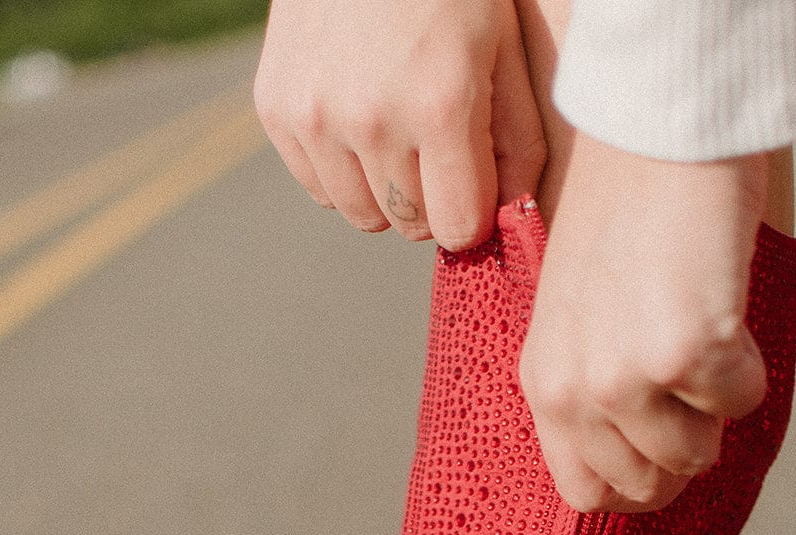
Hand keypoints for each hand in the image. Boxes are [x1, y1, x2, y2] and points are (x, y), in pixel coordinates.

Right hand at [254, 0, 545, 251]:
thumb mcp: (503, 45)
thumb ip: (518, 139)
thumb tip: (512, 218)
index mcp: (440, 104)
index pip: (457, 228)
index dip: (472, 210)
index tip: (472, 181)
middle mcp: (372, 119)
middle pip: (409, 223)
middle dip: (430, 197)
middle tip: (433, 143)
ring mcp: (316, 116)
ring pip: (360, 214)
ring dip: (383, 190)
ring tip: (394, 130)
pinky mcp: (277, 108)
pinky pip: (318, 187)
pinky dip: (339, 168)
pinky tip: (354, 115)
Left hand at [522, 134, 769, 513]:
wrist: (654, 135)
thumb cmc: (620, 211)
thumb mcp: (572, 312)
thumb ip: (587, 383)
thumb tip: (634, 449)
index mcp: (542, 384)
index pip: (583, 491)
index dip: (634, 484)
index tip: (663, 453)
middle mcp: (574, 392)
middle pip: (646, 485)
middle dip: (683, 447)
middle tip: (694, 391)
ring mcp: (625, 379)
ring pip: (697, 452)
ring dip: (716, 406)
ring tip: (704, 338)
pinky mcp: (684, 355)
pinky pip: (741, 401)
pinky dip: (751, 364)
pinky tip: (725, 310)